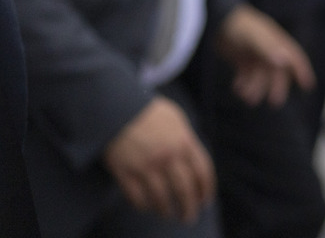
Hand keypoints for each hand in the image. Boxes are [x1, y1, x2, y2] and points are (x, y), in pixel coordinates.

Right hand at [102, 97, 215, 222]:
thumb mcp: (177, 120)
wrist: (117, 106)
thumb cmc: (150, 112)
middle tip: (189, 218)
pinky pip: (137, 198)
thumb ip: (188, 140)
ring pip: (161, 198)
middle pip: (185, 190)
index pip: (203, 172)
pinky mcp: (125, 173)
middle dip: (189, 208)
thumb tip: (195, 162)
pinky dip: (144, 206)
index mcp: (184, 141)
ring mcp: (146, 166)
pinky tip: (148, 207)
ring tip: (169, 215)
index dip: (206, 190)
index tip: (205, 201)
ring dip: (167, 211)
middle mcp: (168, 156)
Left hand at [216, 4, 315, 107]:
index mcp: (276, 42)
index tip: (307, 86)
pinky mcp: (242, 58)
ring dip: (256, 87)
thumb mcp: (254, 36)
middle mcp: (268, 49)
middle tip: (274, 103)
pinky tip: (237, 88)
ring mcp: (255, 54)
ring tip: (247, 97)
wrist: (215, 20)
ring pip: (260, 76)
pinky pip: (247, 75)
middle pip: (278, 71)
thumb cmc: (237, 25)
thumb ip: (268, 48)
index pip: (294, 57)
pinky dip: (243, 84)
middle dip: (277, 87)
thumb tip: (284, 62)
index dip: (302, 71)